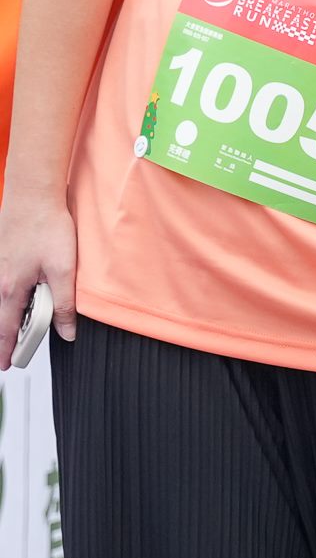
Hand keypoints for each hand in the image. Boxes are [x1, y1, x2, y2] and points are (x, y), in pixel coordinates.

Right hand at [0, 194, 77, 363]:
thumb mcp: (63, 271)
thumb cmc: (46, 226)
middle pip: (0, 317)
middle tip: (13, 351)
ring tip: (22, 323)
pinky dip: (8, 296)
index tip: (6, 364)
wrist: (33, 194)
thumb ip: (64, 304)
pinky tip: (22, 292)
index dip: (7, 350)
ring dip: (9, 314)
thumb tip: (66, 332)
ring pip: (1, 301)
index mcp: (12, 288)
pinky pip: (1, 285)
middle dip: (6, 336)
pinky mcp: (1, 255)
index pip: (7, 330)